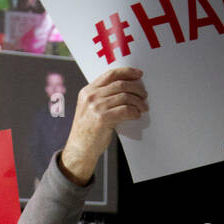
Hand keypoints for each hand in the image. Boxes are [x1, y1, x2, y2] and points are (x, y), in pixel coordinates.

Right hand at [60, 67, 147, 185]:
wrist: (79, 150)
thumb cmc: (87, 132)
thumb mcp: (90, 109)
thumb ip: (102, 97)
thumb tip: (126, 89)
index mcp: (87, 91)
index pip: (110, 74)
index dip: (127, 72)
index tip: (139, 74)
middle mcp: (91, 97)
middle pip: (120, 84)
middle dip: (136, 88)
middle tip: (144, 95)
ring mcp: (95, 107)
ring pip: (125, 97)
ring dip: (138, 102)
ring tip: (142, 108)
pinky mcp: (102, 119)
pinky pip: (125, 110)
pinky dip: (134, 112)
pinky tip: (136, 115)